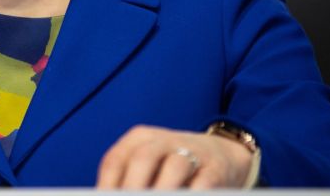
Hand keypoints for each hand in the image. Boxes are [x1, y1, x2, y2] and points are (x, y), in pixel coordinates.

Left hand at [96, 125, 253, 188]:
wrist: (222, 154)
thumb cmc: (171, 167)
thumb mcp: (148, 166)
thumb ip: (128, 181)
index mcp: (140, 138)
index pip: (115, 160)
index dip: (107, 184)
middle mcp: (164, 140)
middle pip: (142, 159)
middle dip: (132, 187)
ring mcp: (192, 152)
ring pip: (174, 167)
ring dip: (162, 190)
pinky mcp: (216, 169)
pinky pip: (203, 183)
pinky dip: (192, 194)